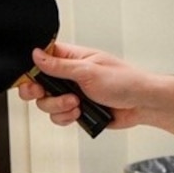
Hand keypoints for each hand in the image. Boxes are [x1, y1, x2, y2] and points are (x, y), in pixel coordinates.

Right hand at [18, 42, 143, 129]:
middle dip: (40, 92)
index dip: (31, 69)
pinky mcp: (76, 110)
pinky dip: (66, 117)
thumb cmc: (125, 81)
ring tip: (77, 103)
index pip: (40, 58)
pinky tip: (79, 113)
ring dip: (58, 106)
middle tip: (45, 93)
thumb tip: (36, 54)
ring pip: (46, 103)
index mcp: (71, 58)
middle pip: (37, 84)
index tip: (32, 79)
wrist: (142, 105)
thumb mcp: (89, 71)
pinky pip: (59, 117)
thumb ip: (59, 66)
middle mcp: (68, 75)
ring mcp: (71, 93)